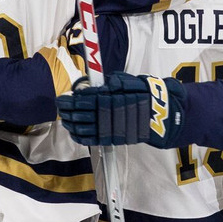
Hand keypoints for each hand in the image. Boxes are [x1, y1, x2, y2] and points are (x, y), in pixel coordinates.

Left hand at [56, 73, 186, 146]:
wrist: (161, 114)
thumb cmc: (144, 94)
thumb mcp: (130, 82)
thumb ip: (111, 82)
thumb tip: (93, 85)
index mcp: (112, 96)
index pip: (86, 98)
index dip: (72, 99)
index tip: (64, 98)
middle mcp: (110, 111)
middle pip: (82, 112)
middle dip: (69, 110)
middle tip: (61, 107)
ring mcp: (112, 127)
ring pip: (85, 126)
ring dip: (72, 123)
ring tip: (65, 119)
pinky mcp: (114, 138)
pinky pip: (93, 139)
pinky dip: (81, 137)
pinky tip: (74, 132)